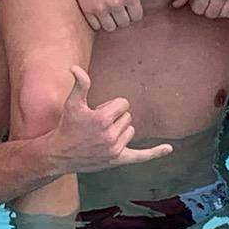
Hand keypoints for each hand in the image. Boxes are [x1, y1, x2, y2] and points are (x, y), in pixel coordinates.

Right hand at [46, 66, 172, 172]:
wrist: (60, 154)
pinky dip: (155, 153)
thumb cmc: (67, 126)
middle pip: (127, 117)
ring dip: (120, 131)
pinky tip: (169, 149)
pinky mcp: (117, 160)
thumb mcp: (72, 104)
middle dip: (115, 118)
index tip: (97, 112)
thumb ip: (80, 84)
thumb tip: (75, 67)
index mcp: (102, 119)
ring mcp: (115, 150)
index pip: (123, 104)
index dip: (112, 106)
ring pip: (131, 131)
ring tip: (101, 136)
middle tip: (96, 126)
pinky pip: (141, 156)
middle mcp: (110, 136)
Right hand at [67, 0, 143, 31]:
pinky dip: (97, 21)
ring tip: (107, 12)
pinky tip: (97, 11)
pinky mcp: (87, 9)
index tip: (128, 9)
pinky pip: (96, 26)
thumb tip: (131, 12)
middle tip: (116, 9)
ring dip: (110, 21)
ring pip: (111, 27)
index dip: (133, 13)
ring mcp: (100, 7)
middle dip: (121, 17)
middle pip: (124, 23)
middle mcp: (116, 3)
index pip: (137, 16)